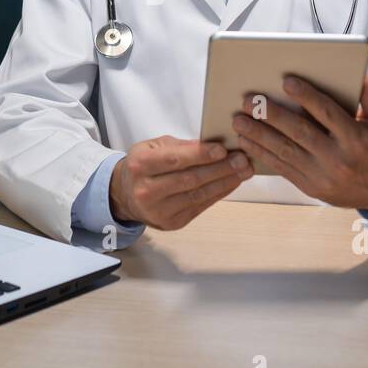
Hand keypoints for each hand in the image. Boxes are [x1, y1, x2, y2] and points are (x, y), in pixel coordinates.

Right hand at [109, 135, 253, 230]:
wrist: (125, 195)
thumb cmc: (143, 166)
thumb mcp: (153, 147)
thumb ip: (181, 146)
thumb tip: (213, 145)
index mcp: (140, 165)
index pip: (174, 160)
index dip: (200, 155)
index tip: (223, 149)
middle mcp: (146, 190)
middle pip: (189, 179)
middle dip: (219, 169)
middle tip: (242, 160)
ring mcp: (159, 210)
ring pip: (198, 195)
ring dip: (224, 182)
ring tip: (243, 171)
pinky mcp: (171, 222)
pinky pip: (200, 206)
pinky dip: (218, 194)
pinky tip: (231, 183)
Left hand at [231, 74, 367, 211]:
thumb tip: (365, 78)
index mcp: (356, 139)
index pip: (328, 113)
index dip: (307, 97)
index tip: (286, 81)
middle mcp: (337, 158)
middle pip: (299, 132)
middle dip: (271, 115)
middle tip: (249, 100)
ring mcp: (321, 175)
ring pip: (285, 151)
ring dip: (259, 135)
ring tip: (238, 120)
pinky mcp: (310, 187)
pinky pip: (282, 168)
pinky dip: (262, 154)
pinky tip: (247, 142)